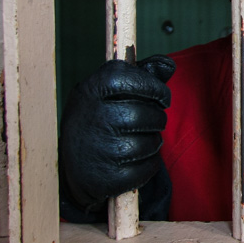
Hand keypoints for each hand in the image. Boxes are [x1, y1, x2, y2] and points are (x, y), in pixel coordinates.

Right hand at [59, 55, 175, 219]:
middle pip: (144, 114)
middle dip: (157, 118)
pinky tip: (136, 159)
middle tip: (152, 121)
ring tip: (140, 139)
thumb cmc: (101, 119)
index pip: (126, 78)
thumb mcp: (111, 92)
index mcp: (89, 91)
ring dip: (154, 141)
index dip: (152, 86)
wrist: (75, 166)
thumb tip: (168, 65)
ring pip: (150, 142)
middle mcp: (91, 118)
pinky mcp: (108, 177)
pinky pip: (148, 167)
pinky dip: (150, 163)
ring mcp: (98, 149)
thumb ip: (141, 75)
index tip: (162, 97)